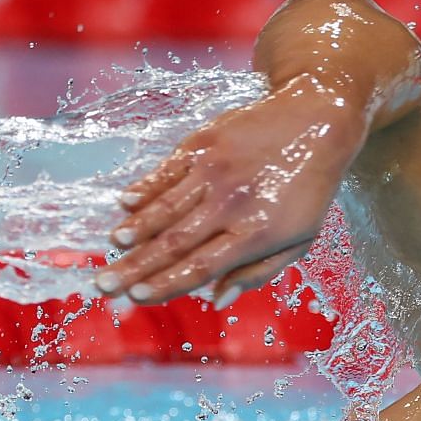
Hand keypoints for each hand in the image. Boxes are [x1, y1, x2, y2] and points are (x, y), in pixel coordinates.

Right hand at [95, 75, 364, 305]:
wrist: (317, 119)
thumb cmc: (309, 188)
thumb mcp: (300, 239)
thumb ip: (259, 272)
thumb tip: (218, 301)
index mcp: (256, 232)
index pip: (202, 266)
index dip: (167, 284)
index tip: (138, 297)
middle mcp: (231, 204)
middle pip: (175, 243)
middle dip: (135, 267)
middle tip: (103, 285)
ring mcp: (214, 171)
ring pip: (165, 207)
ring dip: (135, 230)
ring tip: (111, 248)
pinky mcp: (204, 143)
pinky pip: (167, 171)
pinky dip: (144, 189)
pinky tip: (124, 205)